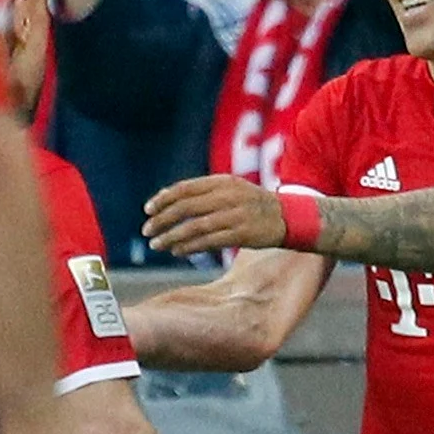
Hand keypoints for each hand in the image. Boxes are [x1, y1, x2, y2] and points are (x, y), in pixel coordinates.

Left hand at [144, 175, 287, 256]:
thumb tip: (167, 201)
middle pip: (186, 207)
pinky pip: (209, 241)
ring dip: (172, 237)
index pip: (185, 188)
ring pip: (194, 227)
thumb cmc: (251, 204)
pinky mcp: (242, 234)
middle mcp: (227, 196)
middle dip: (162, 220)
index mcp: (222, 181)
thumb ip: (203, 193)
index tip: (148, 210)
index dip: (163, 199)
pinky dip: (190, 247)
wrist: (287, 217)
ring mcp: (235, 215)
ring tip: (156, 244)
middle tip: (146, 230)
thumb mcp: (231, 189)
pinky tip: (177, 251)